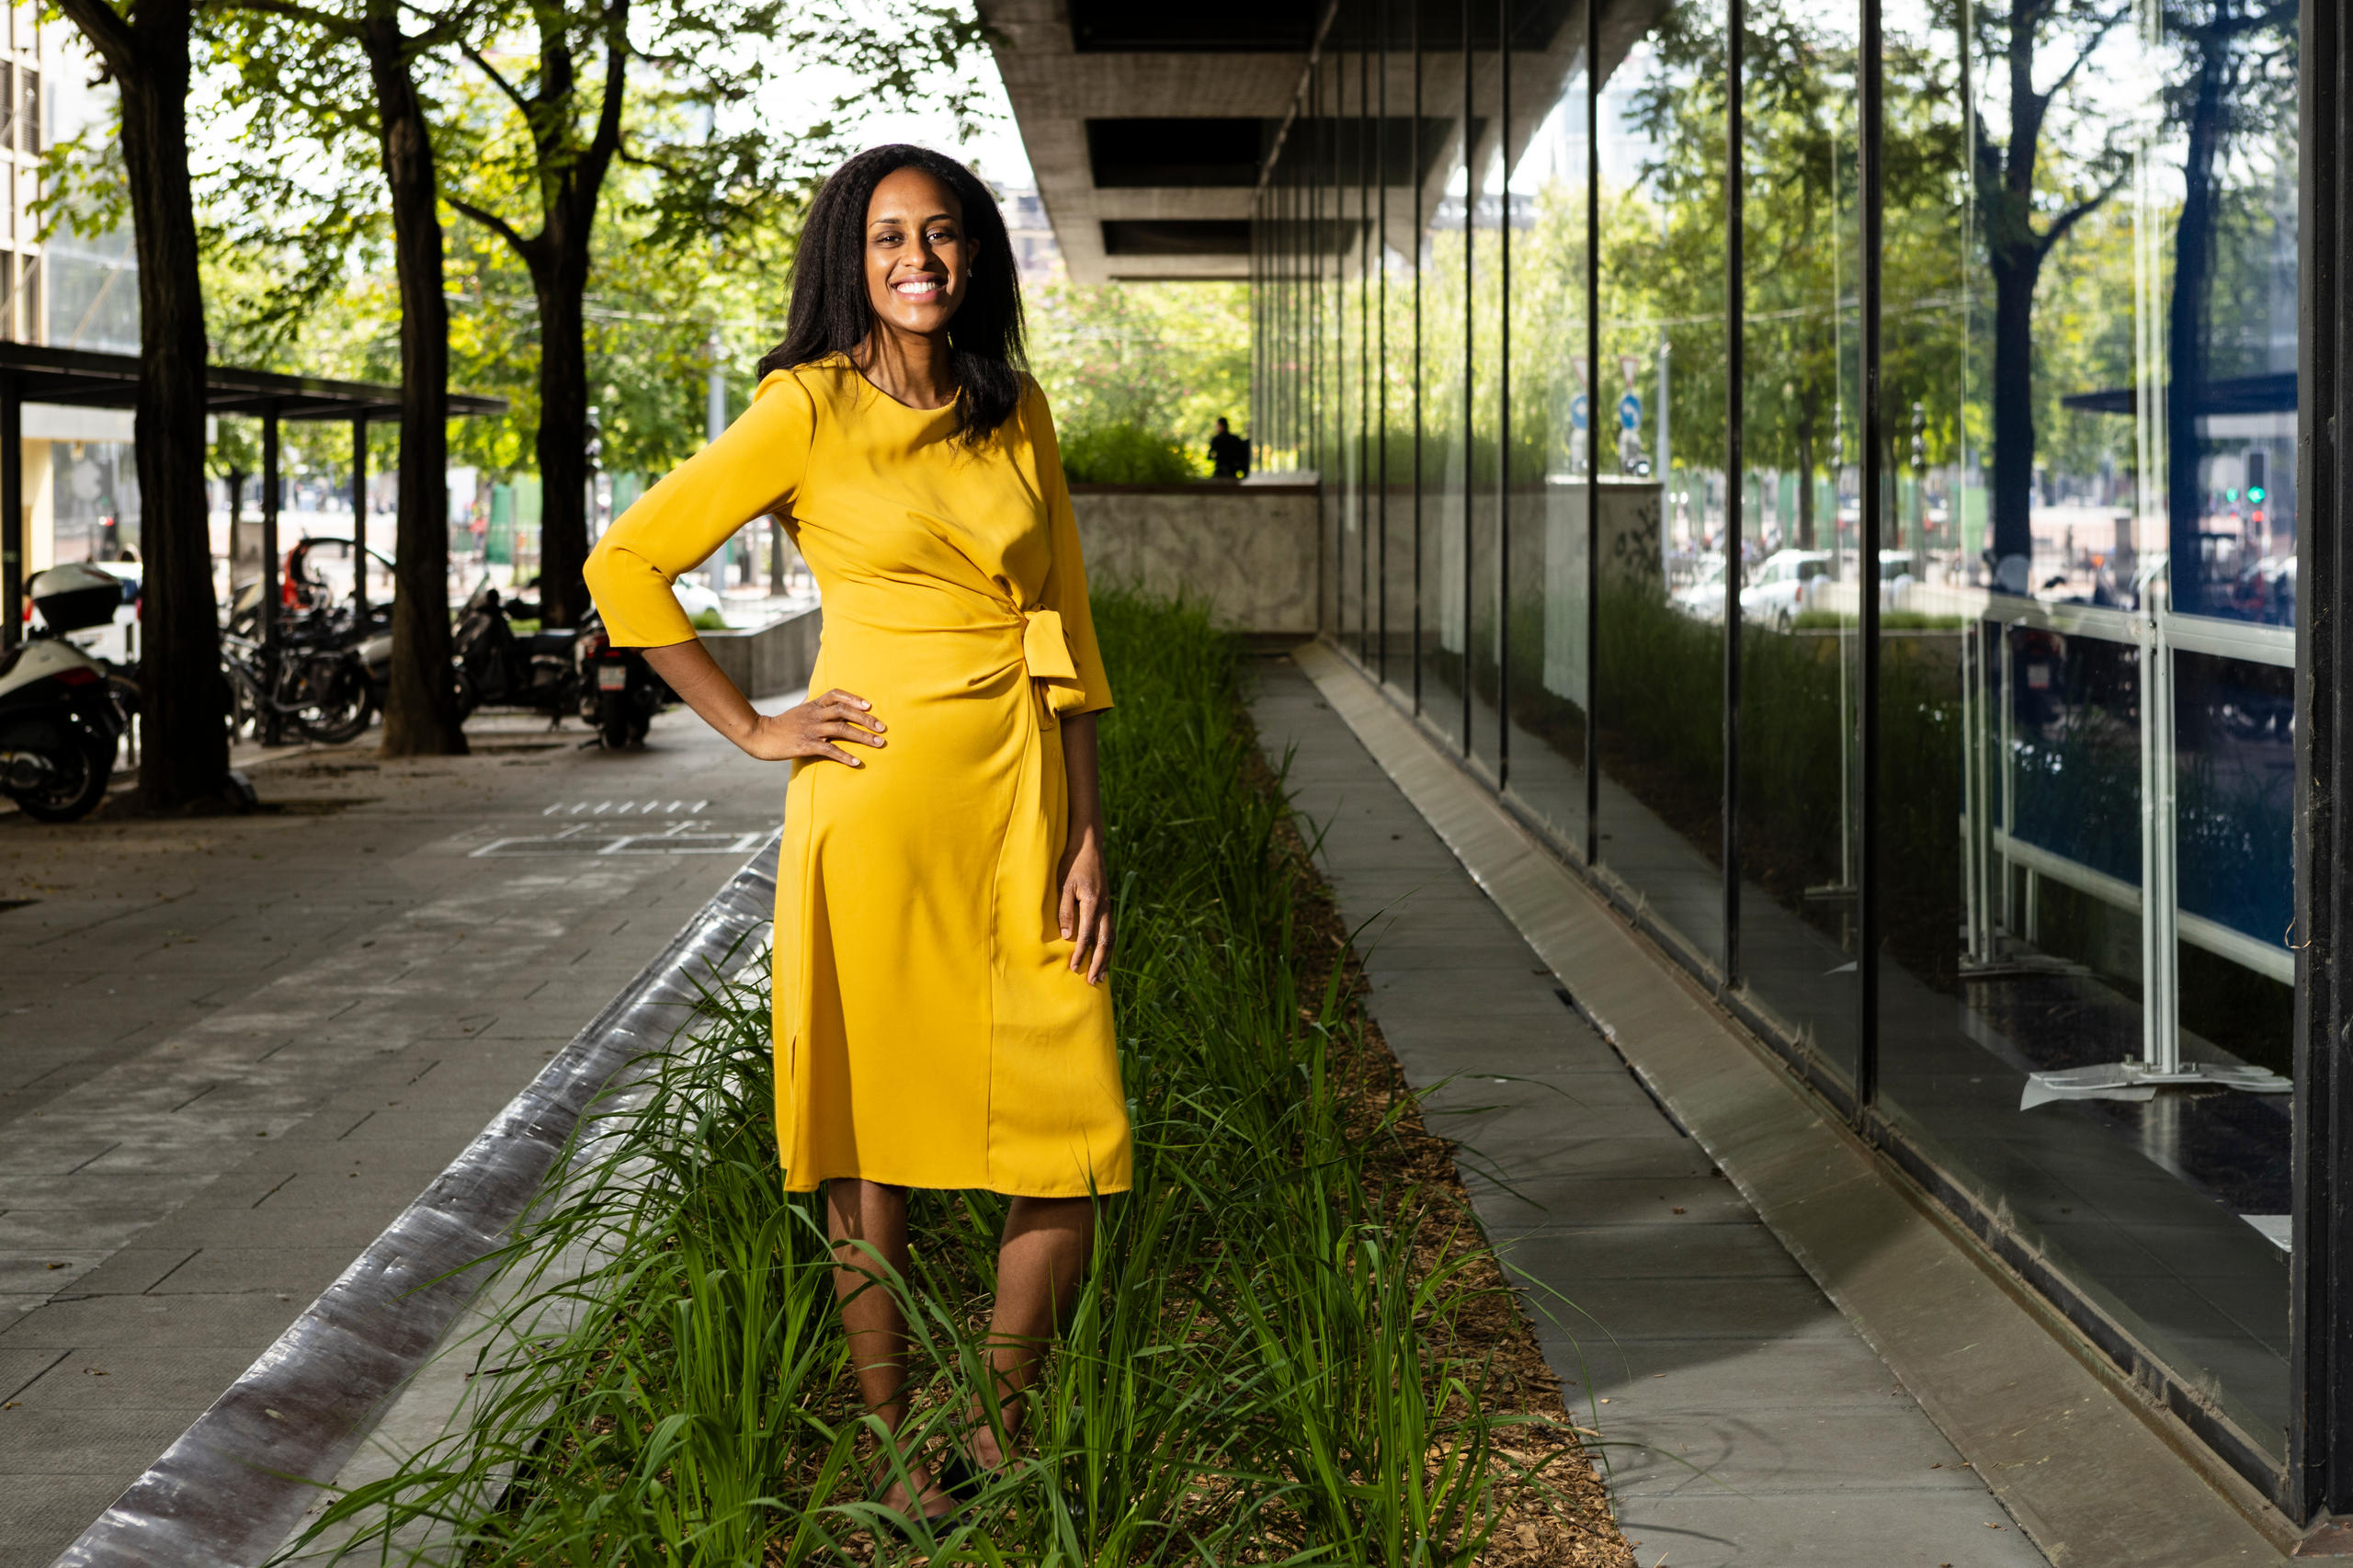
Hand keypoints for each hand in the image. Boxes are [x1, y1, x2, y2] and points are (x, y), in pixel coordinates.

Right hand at [736, 687, 885, 765]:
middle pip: (845, 711)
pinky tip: (856, 762)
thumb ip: (810, 702)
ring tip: (879, 744)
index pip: (836, 694)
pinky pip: (829, 750)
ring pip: (842, 730)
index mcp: (813, 705)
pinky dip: (844, 756)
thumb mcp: (797, 709)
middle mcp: (814, 715)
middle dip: (866, 719)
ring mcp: (811, 730)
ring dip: (863, 737)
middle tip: (883, 728)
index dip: (853, 698)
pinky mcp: (806, 746)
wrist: (760, 735)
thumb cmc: (781, 724)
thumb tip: (815, 694)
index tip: (869, 705)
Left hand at [1058, 830, 1111, 984]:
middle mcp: (1105, 907)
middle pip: (1105, 942)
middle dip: (1099, 963)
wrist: (1089, 846)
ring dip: (1106, 959)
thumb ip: (1066, 910)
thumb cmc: (1072, 863)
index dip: (1081, 953)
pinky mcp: (1108, 905)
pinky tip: (1105, 957)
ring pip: (1111, 938)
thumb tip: (1068, 936)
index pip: (1087, 935)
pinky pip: (1111, 931)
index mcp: (1093, 902)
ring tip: (1102, 976)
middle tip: (1093, 982)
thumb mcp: (1063, 884)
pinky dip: (1108, 947)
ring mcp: (1109, 906)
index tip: (1074, 968)